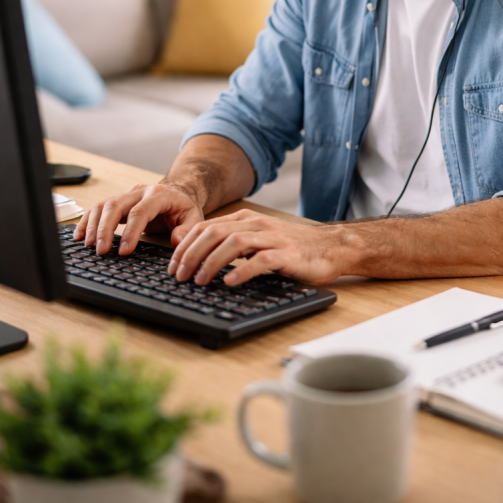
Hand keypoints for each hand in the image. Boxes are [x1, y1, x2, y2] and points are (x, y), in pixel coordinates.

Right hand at [73, 182, 204, 255]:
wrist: (178, 191)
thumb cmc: (183, 207)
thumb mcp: (194, 218)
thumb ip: (187, 230)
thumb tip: (177, 241)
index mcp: (158, 194)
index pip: (140, 212)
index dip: (131, 232)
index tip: (124, 251)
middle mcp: (139, 191)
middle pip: (116, 206)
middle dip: (105, 229)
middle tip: (101, 250)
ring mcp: (126, 194)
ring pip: (103, 205)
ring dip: (93, 225)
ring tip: (88, 246)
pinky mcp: (117, 200)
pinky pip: (98, 207)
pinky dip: (86, 220)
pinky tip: (79, 235)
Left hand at [167, 209, 350, 286]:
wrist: (330, 247)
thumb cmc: (292, 248)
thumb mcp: (258, 240)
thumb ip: (232, 243)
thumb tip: (199, 257)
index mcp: (246, 219)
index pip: (205, 227)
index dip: (184, 246)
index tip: (172, 265)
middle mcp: (256, 224)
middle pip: (214, 233)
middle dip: (191, 254)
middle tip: (179, 276)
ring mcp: (272, 238)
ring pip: (233, 243)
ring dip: (211, 262)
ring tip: (199, 281)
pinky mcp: (287, 254)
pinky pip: (261, 260)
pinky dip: (242, 271)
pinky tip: (229, 283)